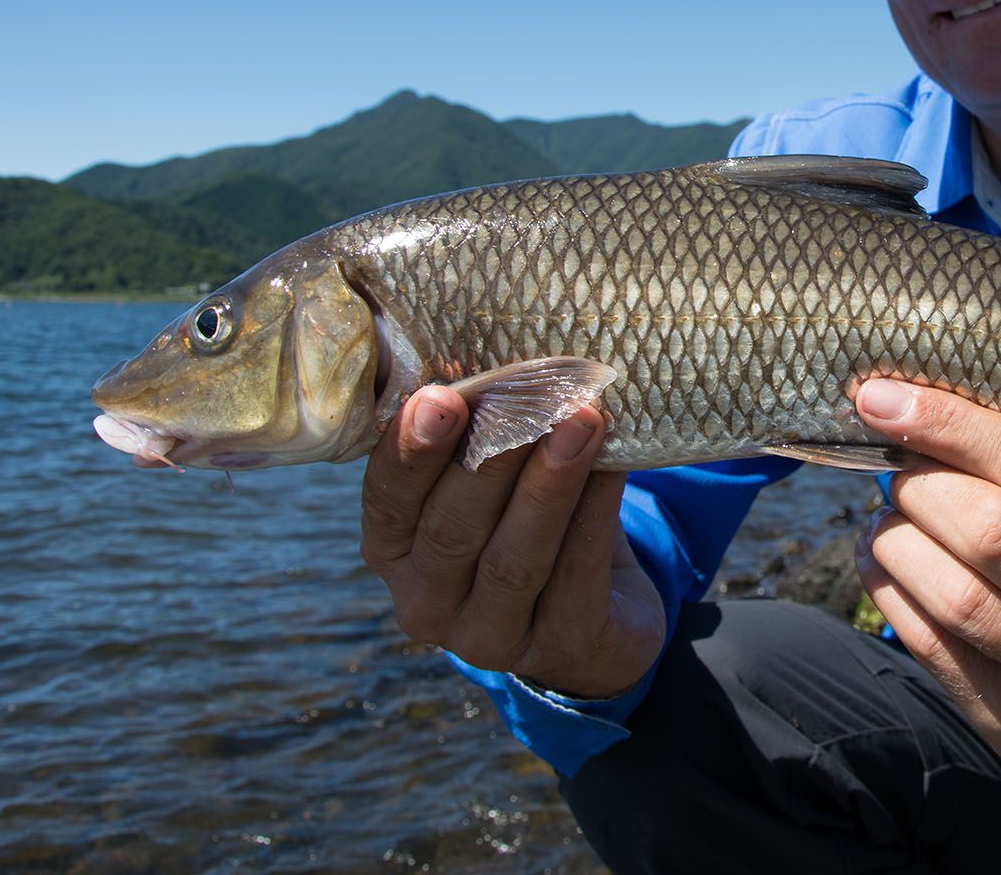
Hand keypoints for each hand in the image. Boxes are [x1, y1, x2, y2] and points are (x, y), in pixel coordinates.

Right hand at [359, 386, 663, 697]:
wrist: (599, 613)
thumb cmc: (527, 521)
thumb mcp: (489, 482)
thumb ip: (477, 434)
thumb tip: (490, 353)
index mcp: (394, 552)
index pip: (387, 504)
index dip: (410, 453)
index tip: (439, 396)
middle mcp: (427, 603)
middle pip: (451, 531)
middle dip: (488, 459)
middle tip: (526, 394)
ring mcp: (490, 638)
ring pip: (514, 560)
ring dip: (549, 484)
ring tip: (583, 419)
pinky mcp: (561, 647)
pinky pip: (576, 576)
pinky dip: (594, 514)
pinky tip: (613, 464)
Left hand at [852, 378, 1000, 796]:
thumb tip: (937, 418)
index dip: (953, 427)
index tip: (888, 400)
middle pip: (994, 533)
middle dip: (922, 486)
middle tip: (898, 468)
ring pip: (959, 599)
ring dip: (899, 542)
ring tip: (885, 517)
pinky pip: (939, 653)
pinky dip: (893, 594)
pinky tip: (882, 563)